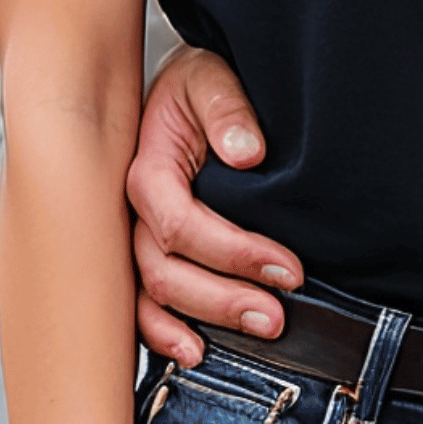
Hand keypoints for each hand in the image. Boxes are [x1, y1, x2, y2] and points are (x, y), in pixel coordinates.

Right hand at [127, 45, 303, 366]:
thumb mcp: (211, 75)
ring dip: (204, 318)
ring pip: (156, 294)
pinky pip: (143, 301)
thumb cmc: (199, 77)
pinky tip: (195, 348)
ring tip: (257, 327)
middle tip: (277, 313)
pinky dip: (163, 331)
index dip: (234, 253)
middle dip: (224, 298)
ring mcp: (137, 233)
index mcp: (148, 170)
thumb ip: (228, 107)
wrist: (186, 78)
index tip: (286, 267)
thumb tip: (247, 152)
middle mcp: (136, 210)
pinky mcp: (148, 245)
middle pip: (168, 272)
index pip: (182, 227)